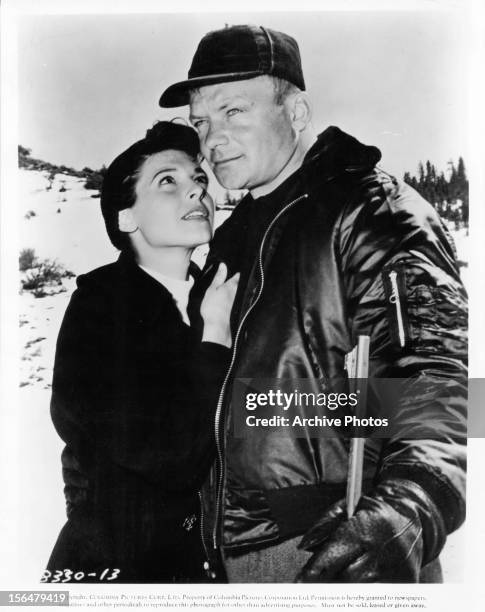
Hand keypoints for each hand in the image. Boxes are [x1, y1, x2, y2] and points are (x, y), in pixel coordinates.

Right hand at [201, 262, 238, 347]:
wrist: (217, 324)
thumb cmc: (213, 306)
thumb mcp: (212, 289)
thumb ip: (219, 277)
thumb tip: (223, 265)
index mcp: (230, 286)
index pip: (236, 277)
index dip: (236, 273)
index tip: (237, 271)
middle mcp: (234, 293)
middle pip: (238, 284)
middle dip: (237, 280)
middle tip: (235, 275)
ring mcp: (234, 302)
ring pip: (236, 292)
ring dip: (234, 288)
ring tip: (231, 285)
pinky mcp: (231, 309)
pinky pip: (233, 299)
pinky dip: (231, 296)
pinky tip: (227, 298)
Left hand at [294, 478, 445, 582]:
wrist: (413, 514)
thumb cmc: (371, 511)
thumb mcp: (346, 507)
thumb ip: (323, 525)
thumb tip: (303, 546)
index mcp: (364, 529)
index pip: (333, 556)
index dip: (314, 571)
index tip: (299, 582)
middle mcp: (381, 551)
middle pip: (346, 579)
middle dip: (327, 584)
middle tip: (312, 589)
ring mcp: (396, 569)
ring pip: (361, 590)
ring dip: (344, 589)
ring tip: (331, 586)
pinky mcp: (407, 581)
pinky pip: (378, 594)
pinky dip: (364, 592)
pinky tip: (354, 586)